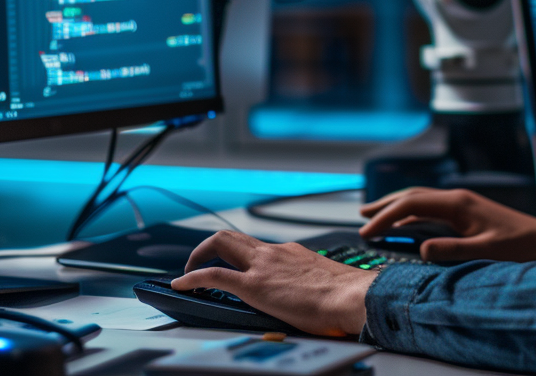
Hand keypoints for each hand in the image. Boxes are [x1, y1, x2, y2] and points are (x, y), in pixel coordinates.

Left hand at [171, 230, 374, 336]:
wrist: (353, 296)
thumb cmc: (347, 295)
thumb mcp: (325, 283)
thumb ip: (312, 284)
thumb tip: (317, 299)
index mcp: (292, 252)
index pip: (257, 246)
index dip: (239, 254)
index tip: (234, 265)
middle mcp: (274, 252)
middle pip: (233, 236)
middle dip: (209, 246)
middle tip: (199, 261)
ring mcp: (263, 266)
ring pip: (221, 243)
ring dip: (198, 255)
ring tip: (187, 273)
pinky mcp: (254, 285)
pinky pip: (214, 275)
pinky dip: (193, 277)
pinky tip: (182, 285)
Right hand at [359, 188, 535, 262]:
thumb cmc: (521, 247)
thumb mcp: (486, 252)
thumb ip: (453, 250)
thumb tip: (423, 249)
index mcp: (458, 204)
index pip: (412, 204)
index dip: (386, 217)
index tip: (366, 232)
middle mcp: (458, 199)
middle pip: (413, 195)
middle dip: (385, 205)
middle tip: (361, 217)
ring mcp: (463, 204)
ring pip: (421, 199)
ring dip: (397, 206)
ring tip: (376, 215)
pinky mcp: (468, 211)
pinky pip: (432, 208)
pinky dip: (413, 213)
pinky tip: (407, 222)